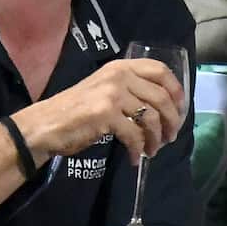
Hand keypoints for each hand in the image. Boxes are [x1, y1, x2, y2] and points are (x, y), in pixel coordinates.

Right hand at [17, 58, 184, 165]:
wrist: (46, 124)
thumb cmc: (75, 110)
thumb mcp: (104, 89)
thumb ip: (129, 90)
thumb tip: (163, 107)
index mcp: (120, 67)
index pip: (160, 70)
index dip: (176, 89)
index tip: (180, 108)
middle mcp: (118, 76)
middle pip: (161, 97)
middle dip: (172, 120)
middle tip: (170, 137)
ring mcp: (112, 94)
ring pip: (151, 117)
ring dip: (156, 138)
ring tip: (153, 150)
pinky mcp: (106, 114)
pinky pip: (134, 135)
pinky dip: (138, 150)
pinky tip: (135, 159)